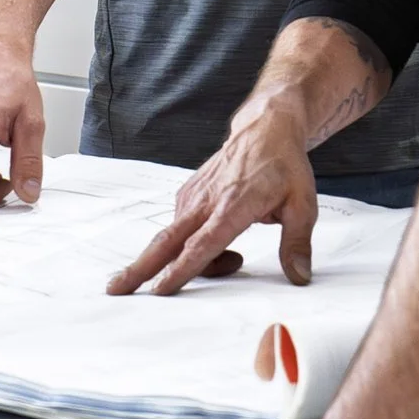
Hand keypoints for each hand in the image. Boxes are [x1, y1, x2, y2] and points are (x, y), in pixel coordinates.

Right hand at [108, 108, 317, 295]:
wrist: (265, 128)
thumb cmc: (284, 166)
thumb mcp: (303, 204)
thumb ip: (297, 243)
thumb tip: (299, 277)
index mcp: (233, 206)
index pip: (202, 245)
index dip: (181, 270)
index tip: (159, 290)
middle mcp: (206, 202)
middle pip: (166, 242)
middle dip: (140, 268)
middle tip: (115, 290)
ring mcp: (193, 196)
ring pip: (174, 239)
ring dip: (185, 262)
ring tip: (235, 260)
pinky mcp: (188, 194)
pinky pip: (181, 229)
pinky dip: (189, 247)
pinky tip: (221, 247)